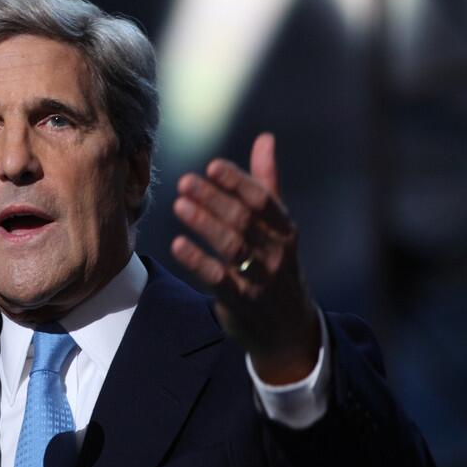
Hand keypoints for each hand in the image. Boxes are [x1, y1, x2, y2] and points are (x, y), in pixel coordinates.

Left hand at [171, 133, 319, 383]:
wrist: (289, 328)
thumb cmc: (276, 265)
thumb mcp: (278, 227)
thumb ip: (267, 183)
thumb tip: (265, 138)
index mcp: (284, 229)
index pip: (262, 199)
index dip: (237, 181)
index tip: (212, 166)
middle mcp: (276, 252)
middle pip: (243, 220)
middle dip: (213, 198)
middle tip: (184, 181)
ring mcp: (259, 278)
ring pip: (231, 246)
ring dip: (204, 223)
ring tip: (178, 204)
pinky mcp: (241, 302)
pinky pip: (218, 279)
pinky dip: (197, 260)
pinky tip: (177, 244)